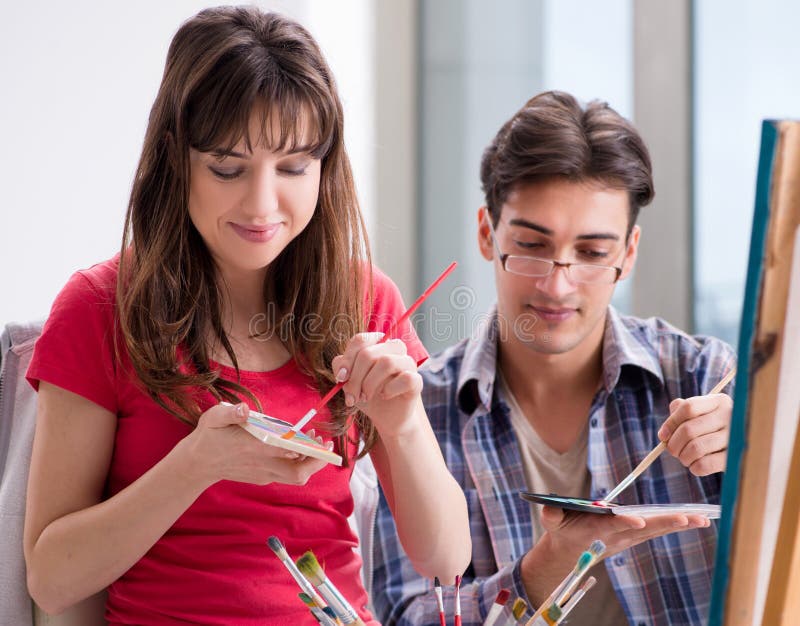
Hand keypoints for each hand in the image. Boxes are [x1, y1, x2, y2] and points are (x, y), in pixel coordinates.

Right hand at [179, 403, 328, 487]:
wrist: (196, 464)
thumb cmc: (208, 437)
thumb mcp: (213, 418)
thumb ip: (229, 412)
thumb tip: (244, 409)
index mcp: (254, 449)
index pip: (289, 454)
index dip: (309, 450)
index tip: (319, 439)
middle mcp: (262, 466)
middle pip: (298, 474)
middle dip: (316, 462)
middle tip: (324, 443)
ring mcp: (263, 475)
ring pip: (295, 477)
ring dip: (309, 461)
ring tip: (312, 440)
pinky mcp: (261, 478)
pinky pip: (286, 474)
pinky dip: (297, 462)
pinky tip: (297, 446)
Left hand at [331, 332, 422, 436]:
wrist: (386, 417)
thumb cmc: (367, 393)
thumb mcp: (348, 380)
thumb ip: (341, 368)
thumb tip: (342, 368)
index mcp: (377, 343)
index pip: (361, 340)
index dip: (347, 359)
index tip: (341, 378)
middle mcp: (394, 348)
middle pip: (369, 353)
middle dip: (355, 378)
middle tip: (352, 396)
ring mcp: (408, 363)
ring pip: (387, 362)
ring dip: (369, 384)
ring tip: (365, 397)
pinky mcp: (417, 380)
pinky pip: (405, 378)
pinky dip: (390, 389)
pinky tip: (384, 396)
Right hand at [540, 505, 709, 560]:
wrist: (571, 552)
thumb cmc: (562, 530)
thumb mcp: (552, 523)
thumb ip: (551, 515)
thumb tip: (548, 509)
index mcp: (597, 530)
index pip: (614, 526)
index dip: (626, 522)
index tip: (640, 521)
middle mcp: (617, 535)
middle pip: (644, 529)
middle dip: (666, 523)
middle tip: (689, 519)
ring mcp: (628, 537)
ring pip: (656, 529)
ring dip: (679, 524)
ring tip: (702, 519)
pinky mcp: (635, 535)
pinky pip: (658, 528)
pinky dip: (677, 523)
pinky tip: (696, 520)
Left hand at [657, 393, 732, 475]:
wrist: (746, 445)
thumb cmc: (714, 426)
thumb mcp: (701, 412)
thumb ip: (680, 412)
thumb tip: (665, 432)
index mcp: (719, 401)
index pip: (688, 407)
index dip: (671, 423)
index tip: (662, 436)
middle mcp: (730, 416)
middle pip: (689, 429)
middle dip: (673, 444)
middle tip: (672, 450)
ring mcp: (735, 437)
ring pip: (696, 448)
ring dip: (683, 457)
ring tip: (684, 458)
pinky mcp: (736, 457)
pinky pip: (706, 465)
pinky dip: (694, 468)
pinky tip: (695, 466)